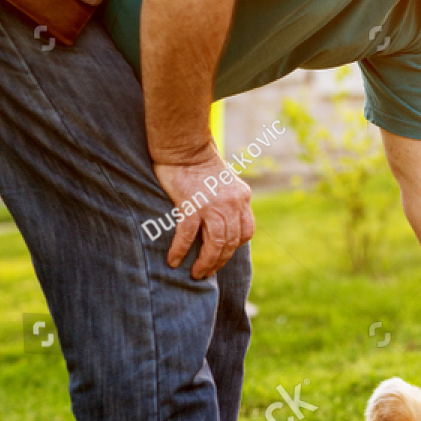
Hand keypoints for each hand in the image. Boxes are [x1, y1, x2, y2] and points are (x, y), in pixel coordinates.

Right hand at [153, 153, 254, 279]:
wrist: (184, 147)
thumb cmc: (200, 165)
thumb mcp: (226, 183)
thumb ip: (229, 202)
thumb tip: (223, 225)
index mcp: (242, 197)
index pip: (246, 232)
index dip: (234, 248)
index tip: (222, 255)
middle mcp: (232, 203)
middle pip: (231, 242)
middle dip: (219, 261)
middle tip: (206, 272)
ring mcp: (213, 205)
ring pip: (215, 243)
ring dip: (206, 262)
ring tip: (196, 273)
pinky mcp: (191, 205)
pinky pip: (188, 235)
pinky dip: (180, 250)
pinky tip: (174, 261)